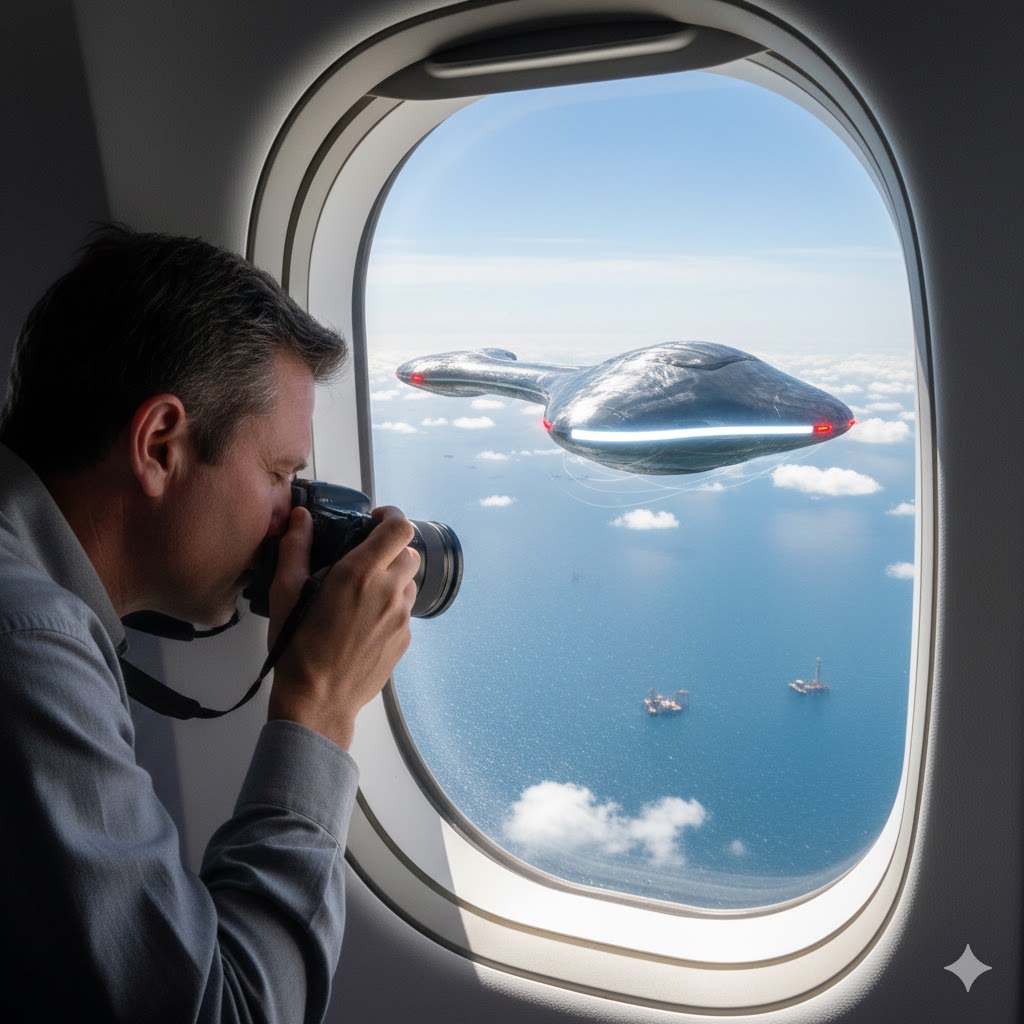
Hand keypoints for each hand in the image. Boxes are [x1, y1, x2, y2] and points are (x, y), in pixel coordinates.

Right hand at [266, 505, 419, 748]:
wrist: (319, 701)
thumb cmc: (297, 646)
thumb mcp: (285, 593)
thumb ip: (295, 548)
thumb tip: (301, 517)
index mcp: (360, 574)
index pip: (399, 528)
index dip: (391, 517)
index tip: (374, 521)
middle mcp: (389, 591)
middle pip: (409, 553)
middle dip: (390, 550)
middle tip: (364, 561)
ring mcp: (401, 617)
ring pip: (409, 583)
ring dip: (392, 580)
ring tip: (362, 595)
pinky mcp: (405, 639)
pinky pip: (405, 611)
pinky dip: (390, 608)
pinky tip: (363, 623)